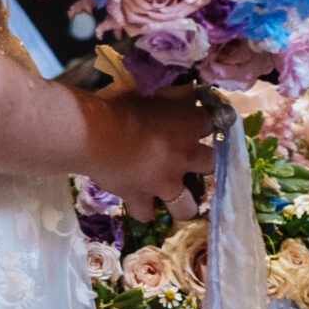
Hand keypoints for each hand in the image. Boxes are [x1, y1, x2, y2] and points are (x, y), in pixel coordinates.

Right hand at [83, 90, 213, 224]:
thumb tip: (164, 100)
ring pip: (188, 207)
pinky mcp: (141, 198)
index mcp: (189, 124)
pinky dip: (142, 209)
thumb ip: (162, 103)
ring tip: (173, 197)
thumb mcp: (148, 95)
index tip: (193, 122)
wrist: (96, 133)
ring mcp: (166, 182)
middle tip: (187, 159)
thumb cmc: (120, 105)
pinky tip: (138, 202)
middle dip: (203, 163)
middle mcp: (185, 156)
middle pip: (211, 164)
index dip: (201, 123)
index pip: (211, 122)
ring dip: (183, 203)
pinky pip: (146, 213)